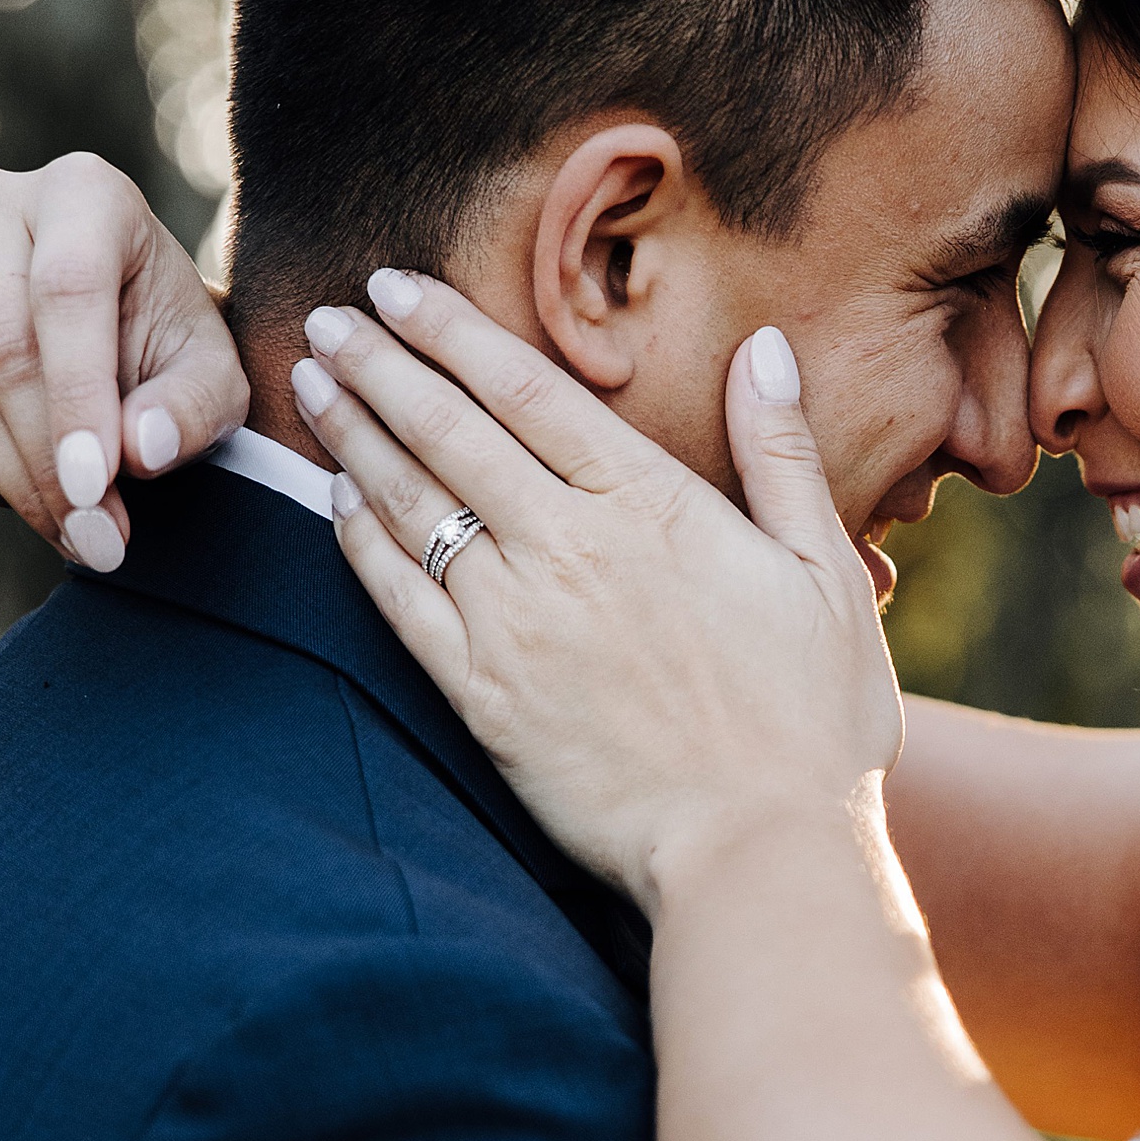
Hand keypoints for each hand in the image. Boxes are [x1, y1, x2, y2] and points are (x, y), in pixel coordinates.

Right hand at [0, 156, 245, 568]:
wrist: (110, 333)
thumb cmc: (165, 348)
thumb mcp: (211, 378)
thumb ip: (190, 409)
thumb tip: (136, 449)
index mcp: (81, 190)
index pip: (65, 292)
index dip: (79, 400)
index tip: (99, 493)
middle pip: (1, 350)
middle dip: (49, 465)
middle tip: (99, 542)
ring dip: (12, 482)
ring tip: (73, 531)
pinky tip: (14, 491)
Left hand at [289, 275, 899, 911]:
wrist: (757, 852)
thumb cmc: (812, 724)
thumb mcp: (825, 575)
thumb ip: (780, 455)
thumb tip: (762, 350)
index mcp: (649, 504)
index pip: (524, 389)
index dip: (449, 330)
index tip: (394, 288)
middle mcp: (567, 547)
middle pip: (449, 430)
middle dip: (379, 363)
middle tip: (328, 318)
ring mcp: (515, 622)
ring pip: (412, 504)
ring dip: (354, 436)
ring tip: (313, 384)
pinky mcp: (483, 697)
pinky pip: (400, 601)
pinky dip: (361, 542)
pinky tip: (336, 503)